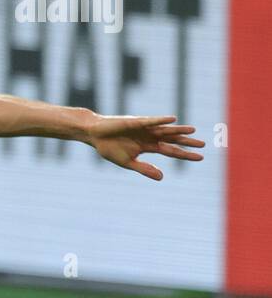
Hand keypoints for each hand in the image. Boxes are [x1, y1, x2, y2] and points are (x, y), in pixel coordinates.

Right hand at [85, 114, 204, 179]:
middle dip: (187, 142)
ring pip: (165, 130)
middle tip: (203, 145)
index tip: (200, 157)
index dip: (185, 154)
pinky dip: (161, 120)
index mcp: (148, 146)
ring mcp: (144, 128)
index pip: (170, 150)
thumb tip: (162, 177)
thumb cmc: (109, 148)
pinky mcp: (136, 122)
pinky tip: (173, 119)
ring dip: (179, 130)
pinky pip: (151, 121)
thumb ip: (144, 169)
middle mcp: (149, 136)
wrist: (94, 136)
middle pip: (172, 139)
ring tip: (194, 131)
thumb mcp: (128, 162)